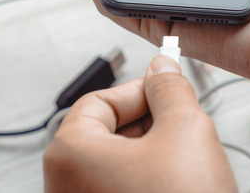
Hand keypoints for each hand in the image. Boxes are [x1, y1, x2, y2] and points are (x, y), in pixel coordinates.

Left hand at [43, 55, 235, 192]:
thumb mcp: (186, 132)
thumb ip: (170, 90)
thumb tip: (162, 69)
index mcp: (68, 154)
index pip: (99, 100)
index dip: (140, 91)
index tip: (166, 90)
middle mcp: (63, 186)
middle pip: (104, 134)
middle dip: (147, 125)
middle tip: (182, 126)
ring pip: (114, 167)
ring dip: (150, 157)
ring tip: (185, 166)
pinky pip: (117, 192)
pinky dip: (146, 184)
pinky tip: (177, 189)